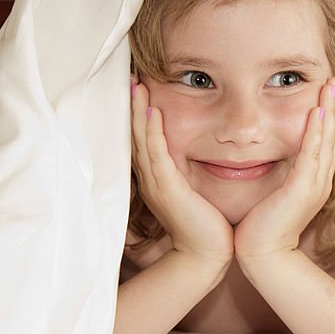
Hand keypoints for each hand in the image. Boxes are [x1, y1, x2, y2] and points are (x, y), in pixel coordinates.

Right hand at [131, 77, 233, 272]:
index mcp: (158, 179)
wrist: (207, 256)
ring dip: (137, 111)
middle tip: (128, 78)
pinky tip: (149, 111)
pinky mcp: (168, 188)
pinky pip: (157, 153)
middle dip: (131, 106)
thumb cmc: (206, 227)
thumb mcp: (196, 194)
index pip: (144, 140)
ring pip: (142, 139)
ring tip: (135, 85)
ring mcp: (157, 183)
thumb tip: (203, 159)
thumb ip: (192, 177)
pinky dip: (151, 131)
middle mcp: (152, 178)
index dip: (138, 115)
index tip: (138, 89)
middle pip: (136, 135)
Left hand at [234, 76, 334, 266]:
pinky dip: (316, 132)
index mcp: (313, 182)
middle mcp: (319, 181)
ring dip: (329, 111)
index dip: (328, 116)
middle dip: (334, 106)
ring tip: (331, 86)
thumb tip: (270, 159)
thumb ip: (277, 176)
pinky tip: (317, 112)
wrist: (262, 256)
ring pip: (326, 141)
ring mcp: (313, 185)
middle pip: (332, 136)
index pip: (325, 143)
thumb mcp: (273, 195)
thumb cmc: (260, 229)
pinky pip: (312, 155)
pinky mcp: (302, 189)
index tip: (327, 92)